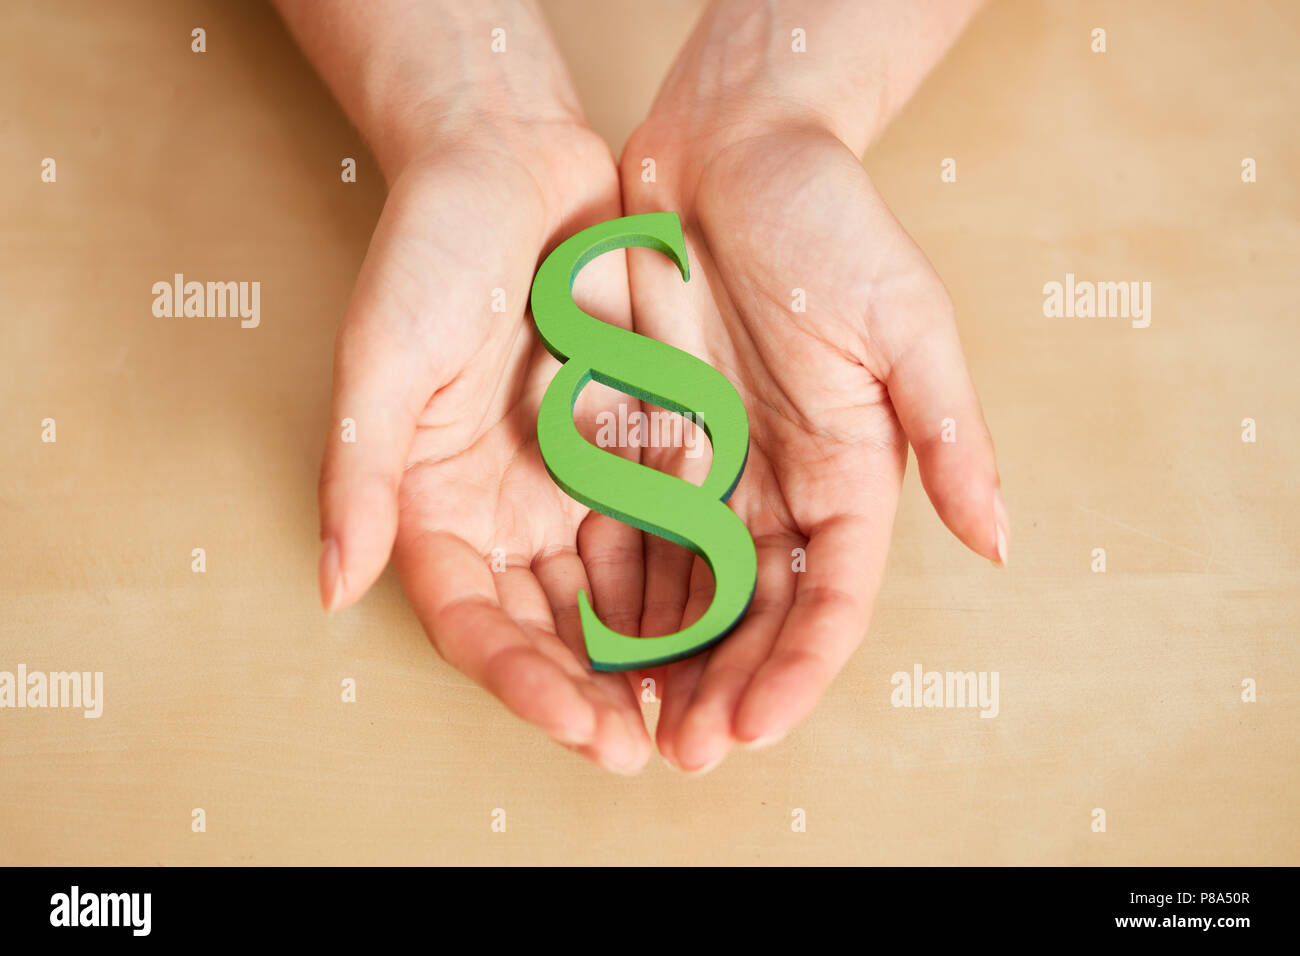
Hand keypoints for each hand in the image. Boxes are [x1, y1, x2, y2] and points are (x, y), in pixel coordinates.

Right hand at [319, 117, 653, 773]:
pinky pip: (669, 528)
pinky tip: (737, 620)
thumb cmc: (431, 251)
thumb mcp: (383, 358)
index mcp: (436, 505)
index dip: (524, 682)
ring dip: (657, 656)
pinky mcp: (631, 448)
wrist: (513, 162)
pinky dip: (696, 578)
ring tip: (706, 709)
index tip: (582, 725)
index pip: (477, 621)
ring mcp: (572, 483)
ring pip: (618, 595)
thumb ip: (358, 473)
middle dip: (598, 692)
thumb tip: (332, 587)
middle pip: (551, 628)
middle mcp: (506, 509)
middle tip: (654, 746)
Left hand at [619, 108, 1004, 771]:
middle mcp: (780, 484)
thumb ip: (948, 433)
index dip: (799, 666)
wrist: (729, 149)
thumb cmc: (829, 222)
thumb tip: (999, 542)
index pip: (832, 596)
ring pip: (687, 590)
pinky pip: (627, 531)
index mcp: (850, 471)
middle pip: (755, 613)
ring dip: (665, 661)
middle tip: (683, 750)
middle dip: (725, 685)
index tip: (756, 724)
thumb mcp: (905, 321)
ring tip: (632, 724)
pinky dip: (613, 593)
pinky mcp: (646, 440)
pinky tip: (588, 642)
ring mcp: (710, 468)